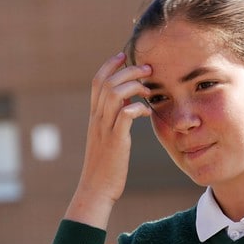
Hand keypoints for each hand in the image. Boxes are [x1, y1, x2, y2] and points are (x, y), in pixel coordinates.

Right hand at [65, 52, 151, 228]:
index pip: (97, 82)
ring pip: (115, 94)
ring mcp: (105, 128)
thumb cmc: (106, 164)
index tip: (123, 55)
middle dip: (128, 70)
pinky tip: (146, 111)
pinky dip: (137, 108)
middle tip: (147, 68)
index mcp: (94, 116)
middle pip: (107, 82)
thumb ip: (114, 119)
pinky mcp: (116, 140)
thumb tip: (127, 103)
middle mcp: (97, 118)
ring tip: (149, 89)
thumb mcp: (107, 137)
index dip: (109, 65)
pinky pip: (125, 115)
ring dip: (134, 86)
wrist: (96, 188)